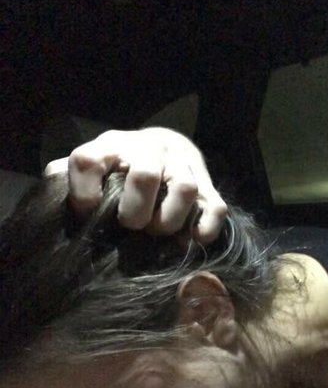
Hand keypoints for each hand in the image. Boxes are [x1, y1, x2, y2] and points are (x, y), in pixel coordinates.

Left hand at [44, 127, 227, 243]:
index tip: (86, 211)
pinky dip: (202, 230)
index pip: (89, 161)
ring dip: (168, 221)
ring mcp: (182, 166)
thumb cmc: (117, 168)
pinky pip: (214, 209)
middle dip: (136, 211)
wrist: (162, 147)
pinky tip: (187, 240)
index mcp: (110, 146)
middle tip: (131, 226)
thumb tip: (52, 188)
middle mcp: (149, 150)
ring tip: (157, 233)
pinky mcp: (209, 187)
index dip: (83, 192)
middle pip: (145, 175)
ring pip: (185, 189)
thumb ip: (65, 178)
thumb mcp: (90, 166)